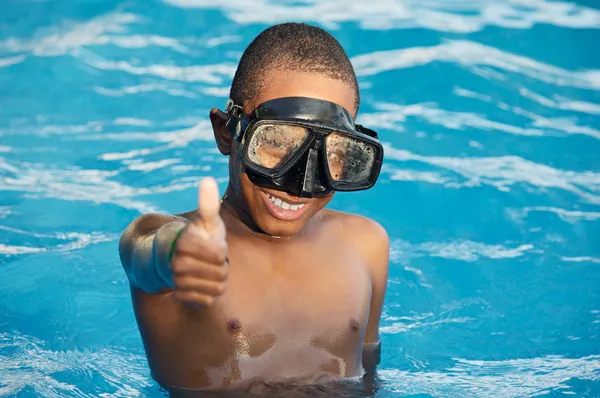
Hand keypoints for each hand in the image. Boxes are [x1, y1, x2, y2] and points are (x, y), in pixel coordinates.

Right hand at [171, 177, 227, 306]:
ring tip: (204, 269)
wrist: (169, 259)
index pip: (220, 254)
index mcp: (185, 243)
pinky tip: (200, 282)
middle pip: (221, 273)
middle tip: (207, 258)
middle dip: (220, 266)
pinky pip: (209, 299)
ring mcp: (178, 282)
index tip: (209, 243)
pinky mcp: (182, 297)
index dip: (221, 249)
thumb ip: (208, 203)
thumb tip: (207, 180)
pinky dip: (209, 292)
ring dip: (215, 279)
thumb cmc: (195, 236)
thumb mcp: (204, 220)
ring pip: (217, 287)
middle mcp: (177, 264)